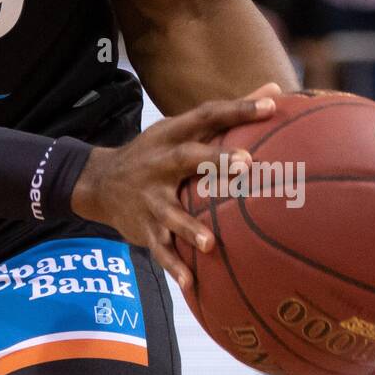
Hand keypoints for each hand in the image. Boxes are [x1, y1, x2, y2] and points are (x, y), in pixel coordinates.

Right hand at [71, 90, 279, 288]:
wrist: (98, 182)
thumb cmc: (156, 153)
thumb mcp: (180, 129)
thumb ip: (227, 116)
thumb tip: (276, 91)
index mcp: (172, 135)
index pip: (207, 116)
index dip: (238, 109)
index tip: (272, 105)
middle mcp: (159, 163)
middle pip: (187, 159)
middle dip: (214, 161)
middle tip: (245, 164)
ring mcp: (150, 197)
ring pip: (170, 213)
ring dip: (189, 228)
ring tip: (210, 244)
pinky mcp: (144, 226)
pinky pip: (159, 248)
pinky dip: (173, 266)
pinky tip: (191, 283)